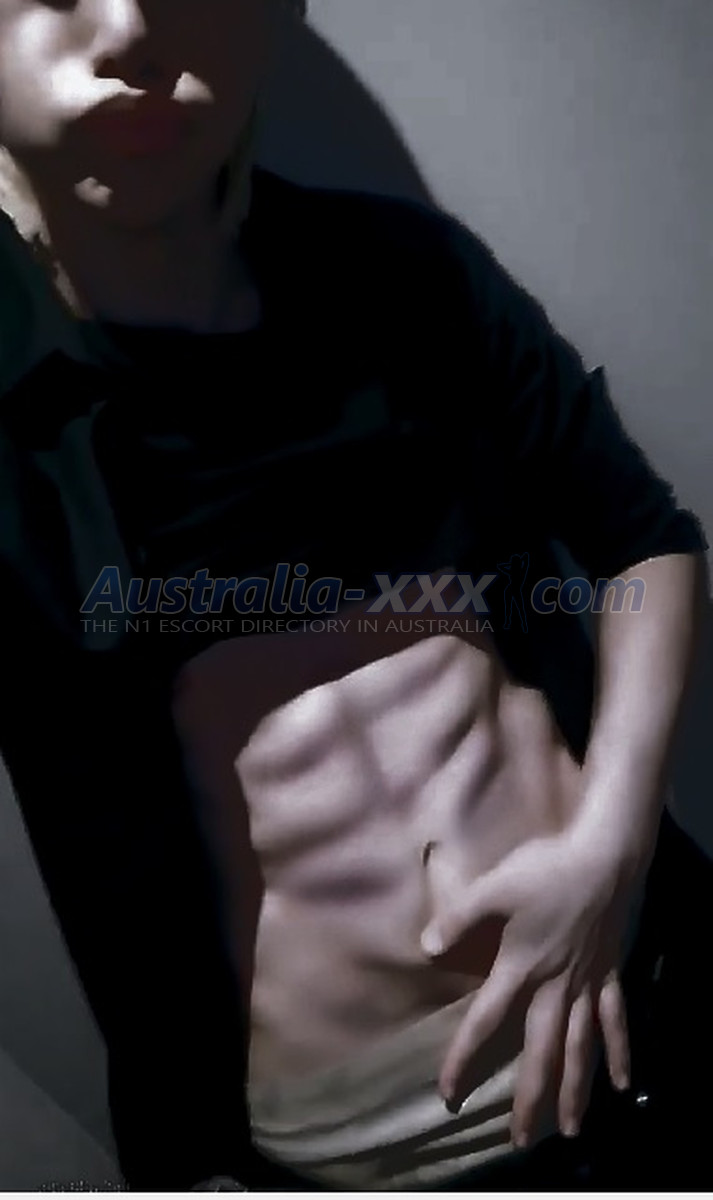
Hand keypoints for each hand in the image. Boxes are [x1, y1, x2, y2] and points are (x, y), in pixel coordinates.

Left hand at [420, 826, 640, 1145]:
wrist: (603, 858)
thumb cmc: (545, 870)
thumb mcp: (494, 888)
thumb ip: (459, 919)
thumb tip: (426, 949)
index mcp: (521, 968)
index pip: (486, 1023)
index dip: (464, 1059)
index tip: (449, 1095)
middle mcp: (555, 986)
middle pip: (541, 1053)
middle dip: (530, 1099)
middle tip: (521, 1139)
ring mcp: (587, 983)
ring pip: (580, 1048)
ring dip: (575, 1090)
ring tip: (570, 1130)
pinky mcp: (610, 973)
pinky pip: (616, 1021)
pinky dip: (619, 1053)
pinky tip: (622, 1084)